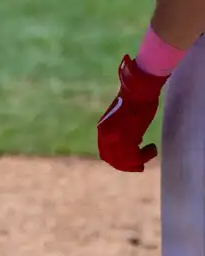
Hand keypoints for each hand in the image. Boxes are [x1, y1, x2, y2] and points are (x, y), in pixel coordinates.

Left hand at [97, 55, 167, 171]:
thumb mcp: (123, 120)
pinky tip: (153, 148)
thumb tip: (133, 142)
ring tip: (150, 151)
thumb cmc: (134, 101)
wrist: (138, 90)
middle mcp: (105, 135)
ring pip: (124, 161)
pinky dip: (145, 156)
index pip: (105, 153)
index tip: (131, 158)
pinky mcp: (128, 138)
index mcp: (102, 129)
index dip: (118, 159)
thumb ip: (122, 132)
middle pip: (113, 160)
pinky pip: (135, 157)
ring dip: (138, 161)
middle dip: (127, 165)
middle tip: (140, 163)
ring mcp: (116, 138)